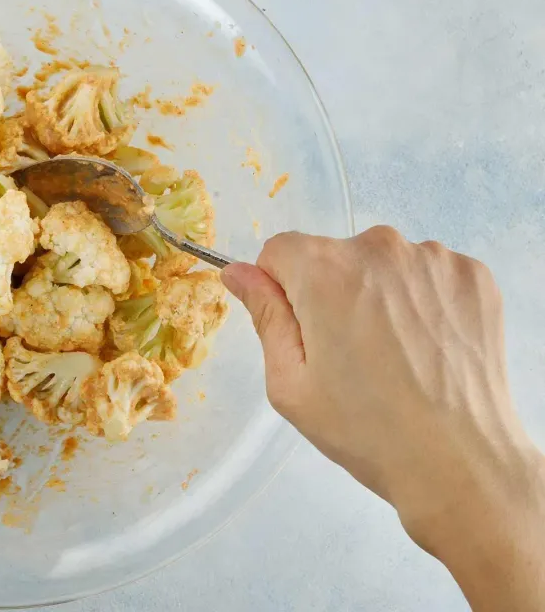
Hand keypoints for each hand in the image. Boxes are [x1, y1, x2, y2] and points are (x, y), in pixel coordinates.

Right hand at [222, 227, 544, 611]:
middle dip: (332, 292)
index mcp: (324, 272)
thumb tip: (239, 272)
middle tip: (349, 355)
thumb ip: (265, 316)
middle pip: (334, 254)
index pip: (280, 250)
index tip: (301, 331)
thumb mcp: (290, 383)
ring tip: (394, 356)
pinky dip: (422, 301)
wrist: (460, 463)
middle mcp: (379, 250)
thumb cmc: (368, 431)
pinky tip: (426, 348)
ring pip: (382, 264)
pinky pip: (428, 273)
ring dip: (380, 295)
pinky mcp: (474, 277)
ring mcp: (432, 260)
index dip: (281, 290)